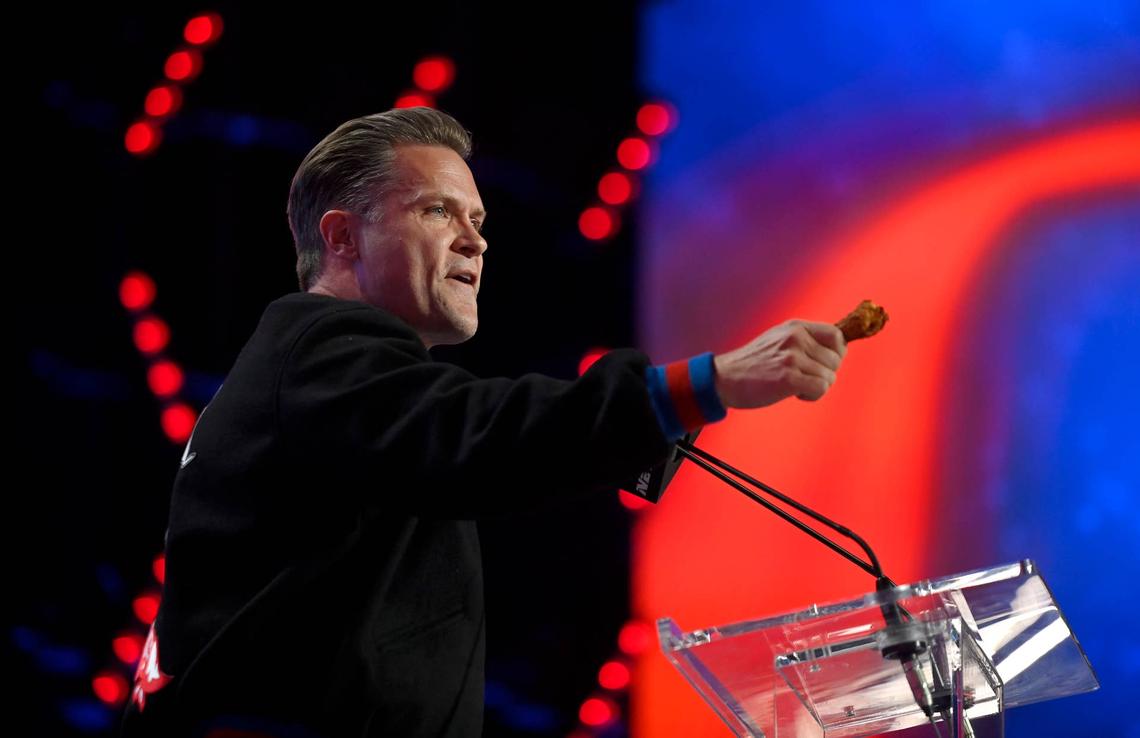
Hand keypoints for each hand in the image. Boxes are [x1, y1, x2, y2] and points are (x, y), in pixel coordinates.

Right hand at [713, 320, 846, 408]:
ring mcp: (792, 357)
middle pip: (835, 360)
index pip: (836, 336)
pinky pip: (820, 388)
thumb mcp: (779, 339)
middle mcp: (796, 338)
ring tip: (794, 386)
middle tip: (803, 378)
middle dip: (824, 374)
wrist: (724, 378)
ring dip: (816, 386)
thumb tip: (839, 348)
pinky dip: (812, 396)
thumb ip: (805, 339)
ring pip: (829, 377)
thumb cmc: (753, 363)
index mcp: (796, 327)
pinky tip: (795, 394)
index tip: (824, 364)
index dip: (837, 353)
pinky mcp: (788, 377)